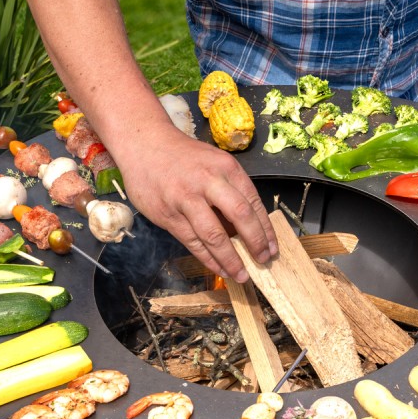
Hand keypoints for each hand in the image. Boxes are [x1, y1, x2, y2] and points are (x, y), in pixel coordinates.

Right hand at [122, 126, 277, 282]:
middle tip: (263, 260)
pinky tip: (219, 268)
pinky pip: (193, 242)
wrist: (145, 144)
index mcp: (226, 168)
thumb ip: (230, 190)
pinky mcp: (169, 214)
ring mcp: (186, 199)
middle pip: (239, 215)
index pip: (253, 202)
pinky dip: (208, 259)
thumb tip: (248, 228)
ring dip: (231, 259)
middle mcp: (208, 181)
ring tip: (241, 274)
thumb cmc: (184, 158)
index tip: (273, 247)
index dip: (265, 229)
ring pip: (214, 235)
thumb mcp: (214, 163)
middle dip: (255, 242)